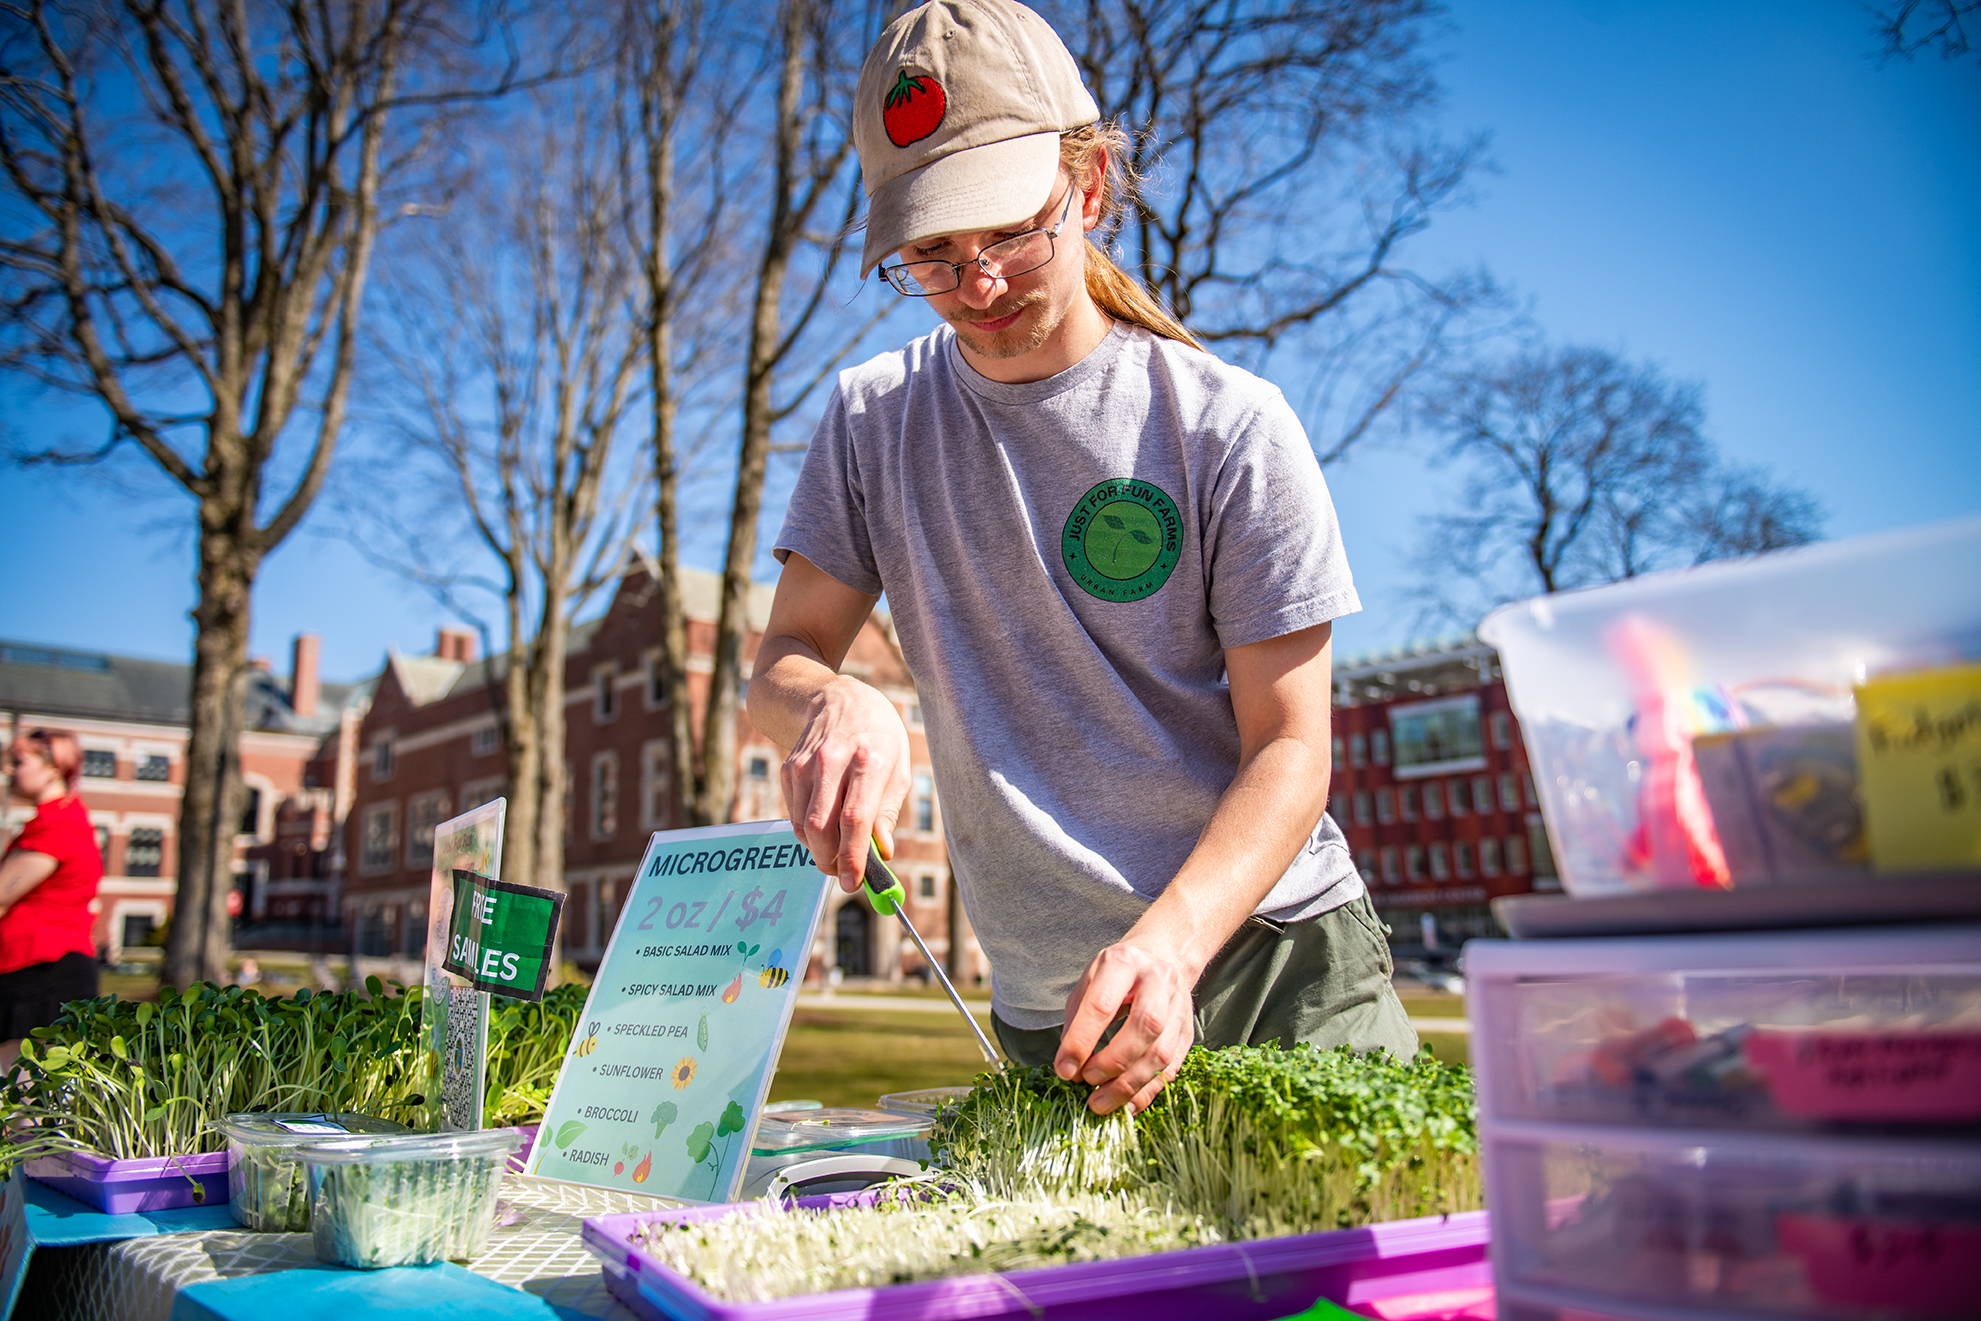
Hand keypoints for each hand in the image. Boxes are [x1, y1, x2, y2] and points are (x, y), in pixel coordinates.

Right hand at [780, 676, 911, 893]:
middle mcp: (832, 760)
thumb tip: (880, 852)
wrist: (837, 698)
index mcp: (869, 759)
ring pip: (804, 825)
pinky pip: (795, 815)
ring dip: (819, 850)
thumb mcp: (899, 767)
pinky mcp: (789, 768)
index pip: (855, 818)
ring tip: (836, 851)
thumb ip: (888, 812)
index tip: (854, 882)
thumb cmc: (877, 736)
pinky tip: (825, 823)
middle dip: (830, 861)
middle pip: (822, 827)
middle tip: (843, 873)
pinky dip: (808, 831)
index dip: (852, 856)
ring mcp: (805, 764)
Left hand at [1054, 939, 1196, 1115]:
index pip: (1102, 1006)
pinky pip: (1171, 1069)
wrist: (1159, 958)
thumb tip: (1070, 1069)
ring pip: (1161, 1053)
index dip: (1081, 1042)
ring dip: (1129, 1084)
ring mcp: (1178, 1007)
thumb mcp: (1088, 984)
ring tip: (1100, 1101)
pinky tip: (1125, 1105)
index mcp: (1124, 963)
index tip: (1065, 1070)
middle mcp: (1158, 981)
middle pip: (1144, 1027)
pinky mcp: (1187, 1032)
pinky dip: (1146, 1092)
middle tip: (1087, 1081)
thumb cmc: (1115, 975)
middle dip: (1112, 1062)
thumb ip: (1077, 1023)